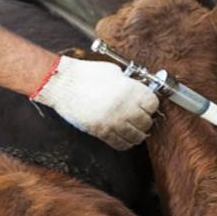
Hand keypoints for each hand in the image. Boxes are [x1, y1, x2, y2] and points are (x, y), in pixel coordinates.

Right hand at [31, 56, 158, 149]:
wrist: (63, 84)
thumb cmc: (86, 74)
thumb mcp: (113, 71)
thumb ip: (129, 83)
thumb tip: (138, 91)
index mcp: (130, 91)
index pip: (153, 104)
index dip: (151, 104)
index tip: (147, 104)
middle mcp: (125, 108)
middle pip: (146, 122)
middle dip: (145, 120)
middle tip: (141, 117)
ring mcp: (113, 122)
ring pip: (136, 136)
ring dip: (137, 133)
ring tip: (134, 128)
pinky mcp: (101, 132)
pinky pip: (120, 143)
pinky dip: (125, 142)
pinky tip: (124, 136)